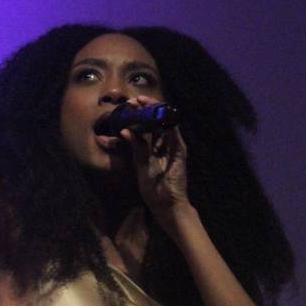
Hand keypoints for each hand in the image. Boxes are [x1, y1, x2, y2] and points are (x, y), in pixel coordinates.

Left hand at [118, 96, 191, 223]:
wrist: (166, 205)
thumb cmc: (153, 188)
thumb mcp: (140, 165)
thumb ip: (135, 148)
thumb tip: (124, 131)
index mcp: (154, 146)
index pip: (148, 124)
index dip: (140, 112)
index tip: (128, 104)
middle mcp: (165, 143)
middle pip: (158, 119)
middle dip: (146, 107)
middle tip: (134, 100)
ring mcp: (174, 146)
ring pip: (166, 122)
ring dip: (155, 111)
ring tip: (143, 103)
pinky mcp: (180, 152)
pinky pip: (174, 134)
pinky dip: (167, 123)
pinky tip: (158, 115)